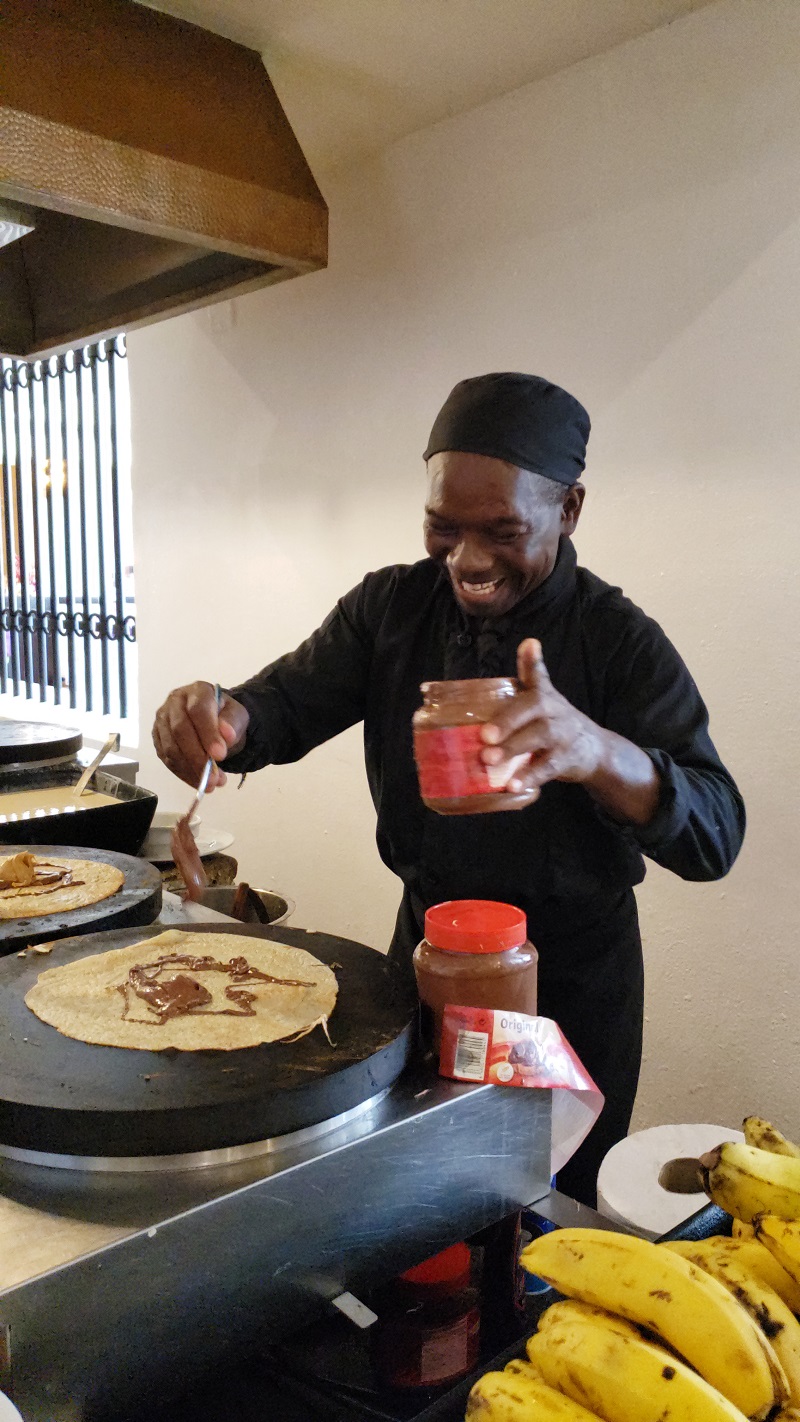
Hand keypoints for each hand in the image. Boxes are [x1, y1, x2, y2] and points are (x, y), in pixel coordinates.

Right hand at [152, 681, 249, 789]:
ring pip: (170, 748)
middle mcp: (175, 702)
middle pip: (180, 730)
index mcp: (197, 691)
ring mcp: (163, 720)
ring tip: (211, 784)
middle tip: (214, 778)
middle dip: (197, 757)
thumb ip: (232, 723)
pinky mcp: (158, 738)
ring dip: (190, 770)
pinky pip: (167, 760)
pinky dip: (183, 774)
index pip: (198, 710)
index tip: (220, 755)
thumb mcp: (237, 716)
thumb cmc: (225, 717)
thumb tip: (226, 735)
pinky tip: (198, 782)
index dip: (208, 733)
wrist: (215, 722)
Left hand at [480, 638, 603, 799]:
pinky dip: (530, 776)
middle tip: (483, 736)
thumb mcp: (546, 697)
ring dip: (514, 748)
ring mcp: (563, 735)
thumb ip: (532, 673)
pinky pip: (548, 768)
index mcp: (546, 696)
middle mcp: (556, 711)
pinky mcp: (566, 760)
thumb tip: (528, 641)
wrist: (595, 750)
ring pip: (541, 738)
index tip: (529, 645)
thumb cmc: (556, 721)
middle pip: (534, 709)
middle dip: (508, 722)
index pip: (540, 676)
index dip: (534, 662)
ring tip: (489, 759)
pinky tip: (512, 785)